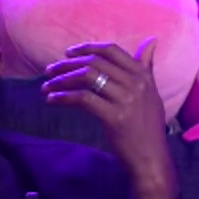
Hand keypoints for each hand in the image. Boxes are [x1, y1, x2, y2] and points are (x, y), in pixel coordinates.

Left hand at [42, 38, 177, 198]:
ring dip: (62, 80)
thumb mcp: (152, 92)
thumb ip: (146, 67)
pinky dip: (64, 97)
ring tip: (46, 86)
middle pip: (95, 63)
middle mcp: (136, 83)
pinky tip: (52, 100)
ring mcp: (126, 100)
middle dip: (67, 64)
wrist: (151, 158)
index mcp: (143, 75)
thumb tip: (151, 40)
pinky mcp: (114, 117)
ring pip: (87, 77)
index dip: (87, 48)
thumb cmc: (148, 127)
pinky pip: (83, 99)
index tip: (68, 53)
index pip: (111, 51)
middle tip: (50, 70)